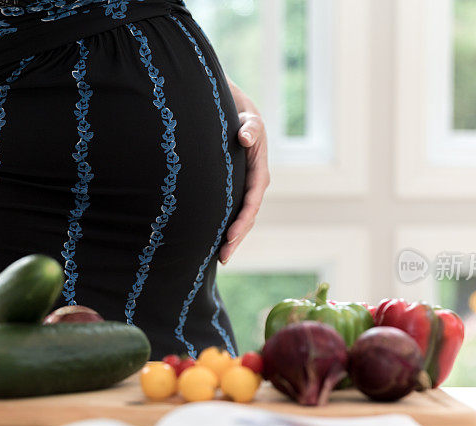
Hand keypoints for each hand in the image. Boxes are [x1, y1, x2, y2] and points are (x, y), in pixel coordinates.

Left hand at [220, 78, 270, 264]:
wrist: (239, 117)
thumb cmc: (243, 118)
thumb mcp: (250, 119)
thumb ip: (250, 128)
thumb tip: (245, 137)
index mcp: (260, 173)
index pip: (253, 201)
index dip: (242, 219)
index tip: (230, 234)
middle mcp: (255, 186)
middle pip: (248, 217)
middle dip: (237, 238)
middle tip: (223, 256)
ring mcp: (245, 191)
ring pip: (242, 220)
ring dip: (233, 239)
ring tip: (221, 258)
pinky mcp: (236, 192)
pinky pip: (233, 213)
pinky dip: (227, 229)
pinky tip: (215, 244)